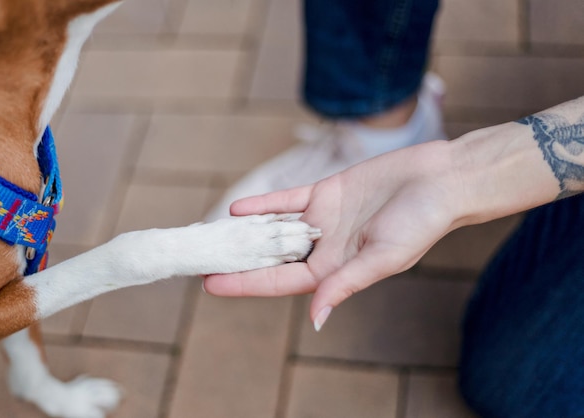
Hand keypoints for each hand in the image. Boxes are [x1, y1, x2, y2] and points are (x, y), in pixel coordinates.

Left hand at [203, 140, 464, 329]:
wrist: (441, 179)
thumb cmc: (421, 222)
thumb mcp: (382, 258)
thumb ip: (345, 284)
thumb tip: (316, 318)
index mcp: (336, 269)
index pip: (280, 282)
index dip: (245, 283)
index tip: (212, 284)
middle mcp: (324, 247)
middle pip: (271, 257)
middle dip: (237, 260)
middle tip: (200, 260)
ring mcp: (323, 219)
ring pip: (274, 228)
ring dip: (245, 232)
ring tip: (212, 236)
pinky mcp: (326, 191)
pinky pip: (288, 200)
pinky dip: (265, 204)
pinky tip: (239, 209)